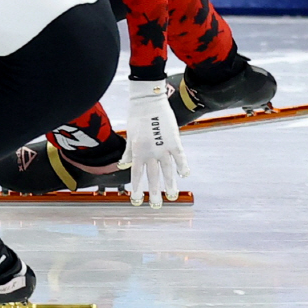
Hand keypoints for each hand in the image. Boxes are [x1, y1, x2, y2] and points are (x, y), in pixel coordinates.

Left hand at [119, 80, 189, 207]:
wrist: (148, 100)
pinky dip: (182, 165)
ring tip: (171, 196)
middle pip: (153, 176)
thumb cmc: (136, 117)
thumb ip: (128, 153)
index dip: (136, 188)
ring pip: (167, 170)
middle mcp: (150, 152)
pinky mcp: (175, 140)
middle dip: (154, 192)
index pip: (136, 174)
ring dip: (169, 184)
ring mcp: (163, 147)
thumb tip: (123, 166)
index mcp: (137, 152)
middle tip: (155, 206)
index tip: (135, 200)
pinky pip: (180, 156)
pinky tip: (184, 175)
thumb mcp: (129, 136)